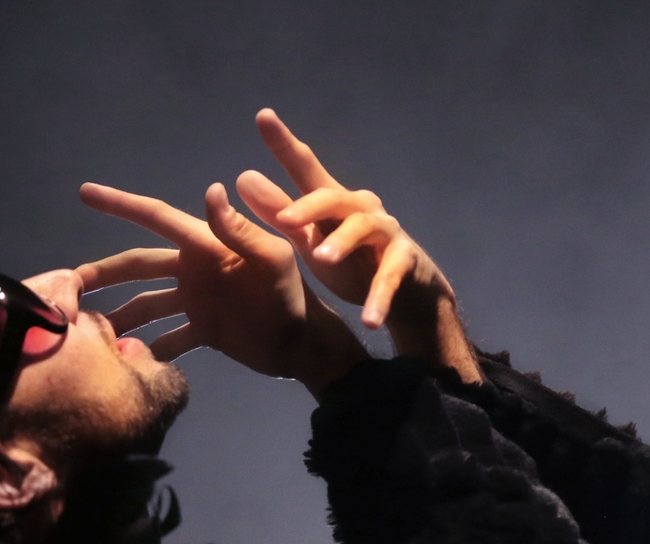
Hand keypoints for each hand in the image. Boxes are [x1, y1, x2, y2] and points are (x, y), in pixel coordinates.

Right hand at [76, 181, 365, 393]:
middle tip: (67, 285)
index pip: (156, 218)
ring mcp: (196, 300)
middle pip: (138, 265)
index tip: (85, 192)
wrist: (304, 344)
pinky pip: (167, 338)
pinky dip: (148, 348)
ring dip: (119, 316)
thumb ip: (241, 230)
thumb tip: (211, 191)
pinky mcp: (202, 329)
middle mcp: (194, 269)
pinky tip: (126, 361)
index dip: (121, 204)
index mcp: (205, 245)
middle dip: (103, 273)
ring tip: (88, 333)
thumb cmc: (293, 296)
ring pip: (145, 304)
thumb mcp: (272, 261)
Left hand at [235, 109, 477, 382]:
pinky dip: (380, 298)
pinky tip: (369, 319)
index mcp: (333, 202)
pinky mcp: (406, 263)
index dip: (284, 143)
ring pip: (365, 230)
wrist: (407, 293)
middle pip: (334, 197)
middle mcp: (361, 208)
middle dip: (310, 206)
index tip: (263, 116)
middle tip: (285, 218)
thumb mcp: (311, 239)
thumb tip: (241, 178)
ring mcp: (386, 234)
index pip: (306, 168)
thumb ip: (281, 213)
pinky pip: (390, 278)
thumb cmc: (352, 261)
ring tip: (323, 259)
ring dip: (343, 243)